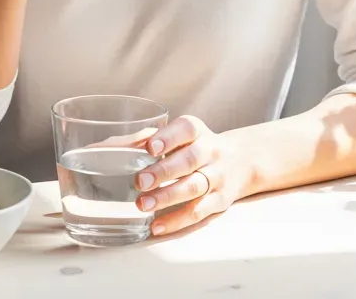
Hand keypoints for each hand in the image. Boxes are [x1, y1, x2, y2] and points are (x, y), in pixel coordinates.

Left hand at [134, 115, 255, 235]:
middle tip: (139, 181)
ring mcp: (217, 177)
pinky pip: (198, 212)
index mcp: (198, 132)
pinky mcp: (220, 201)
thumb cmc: (197, 147)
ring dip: (167, 197)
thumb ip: (151, 139)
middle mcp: (211, 152)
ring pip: (193, 187)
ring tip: (142, 204)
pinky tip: (157, 225)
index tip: (150, 147)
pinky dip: (177, 220)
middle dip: (163, 171)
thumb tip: (113, 148)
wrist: (242, 161)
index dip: (169, 138)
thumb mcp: (182, 136)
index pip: (186, 130)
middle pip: (189, 160)